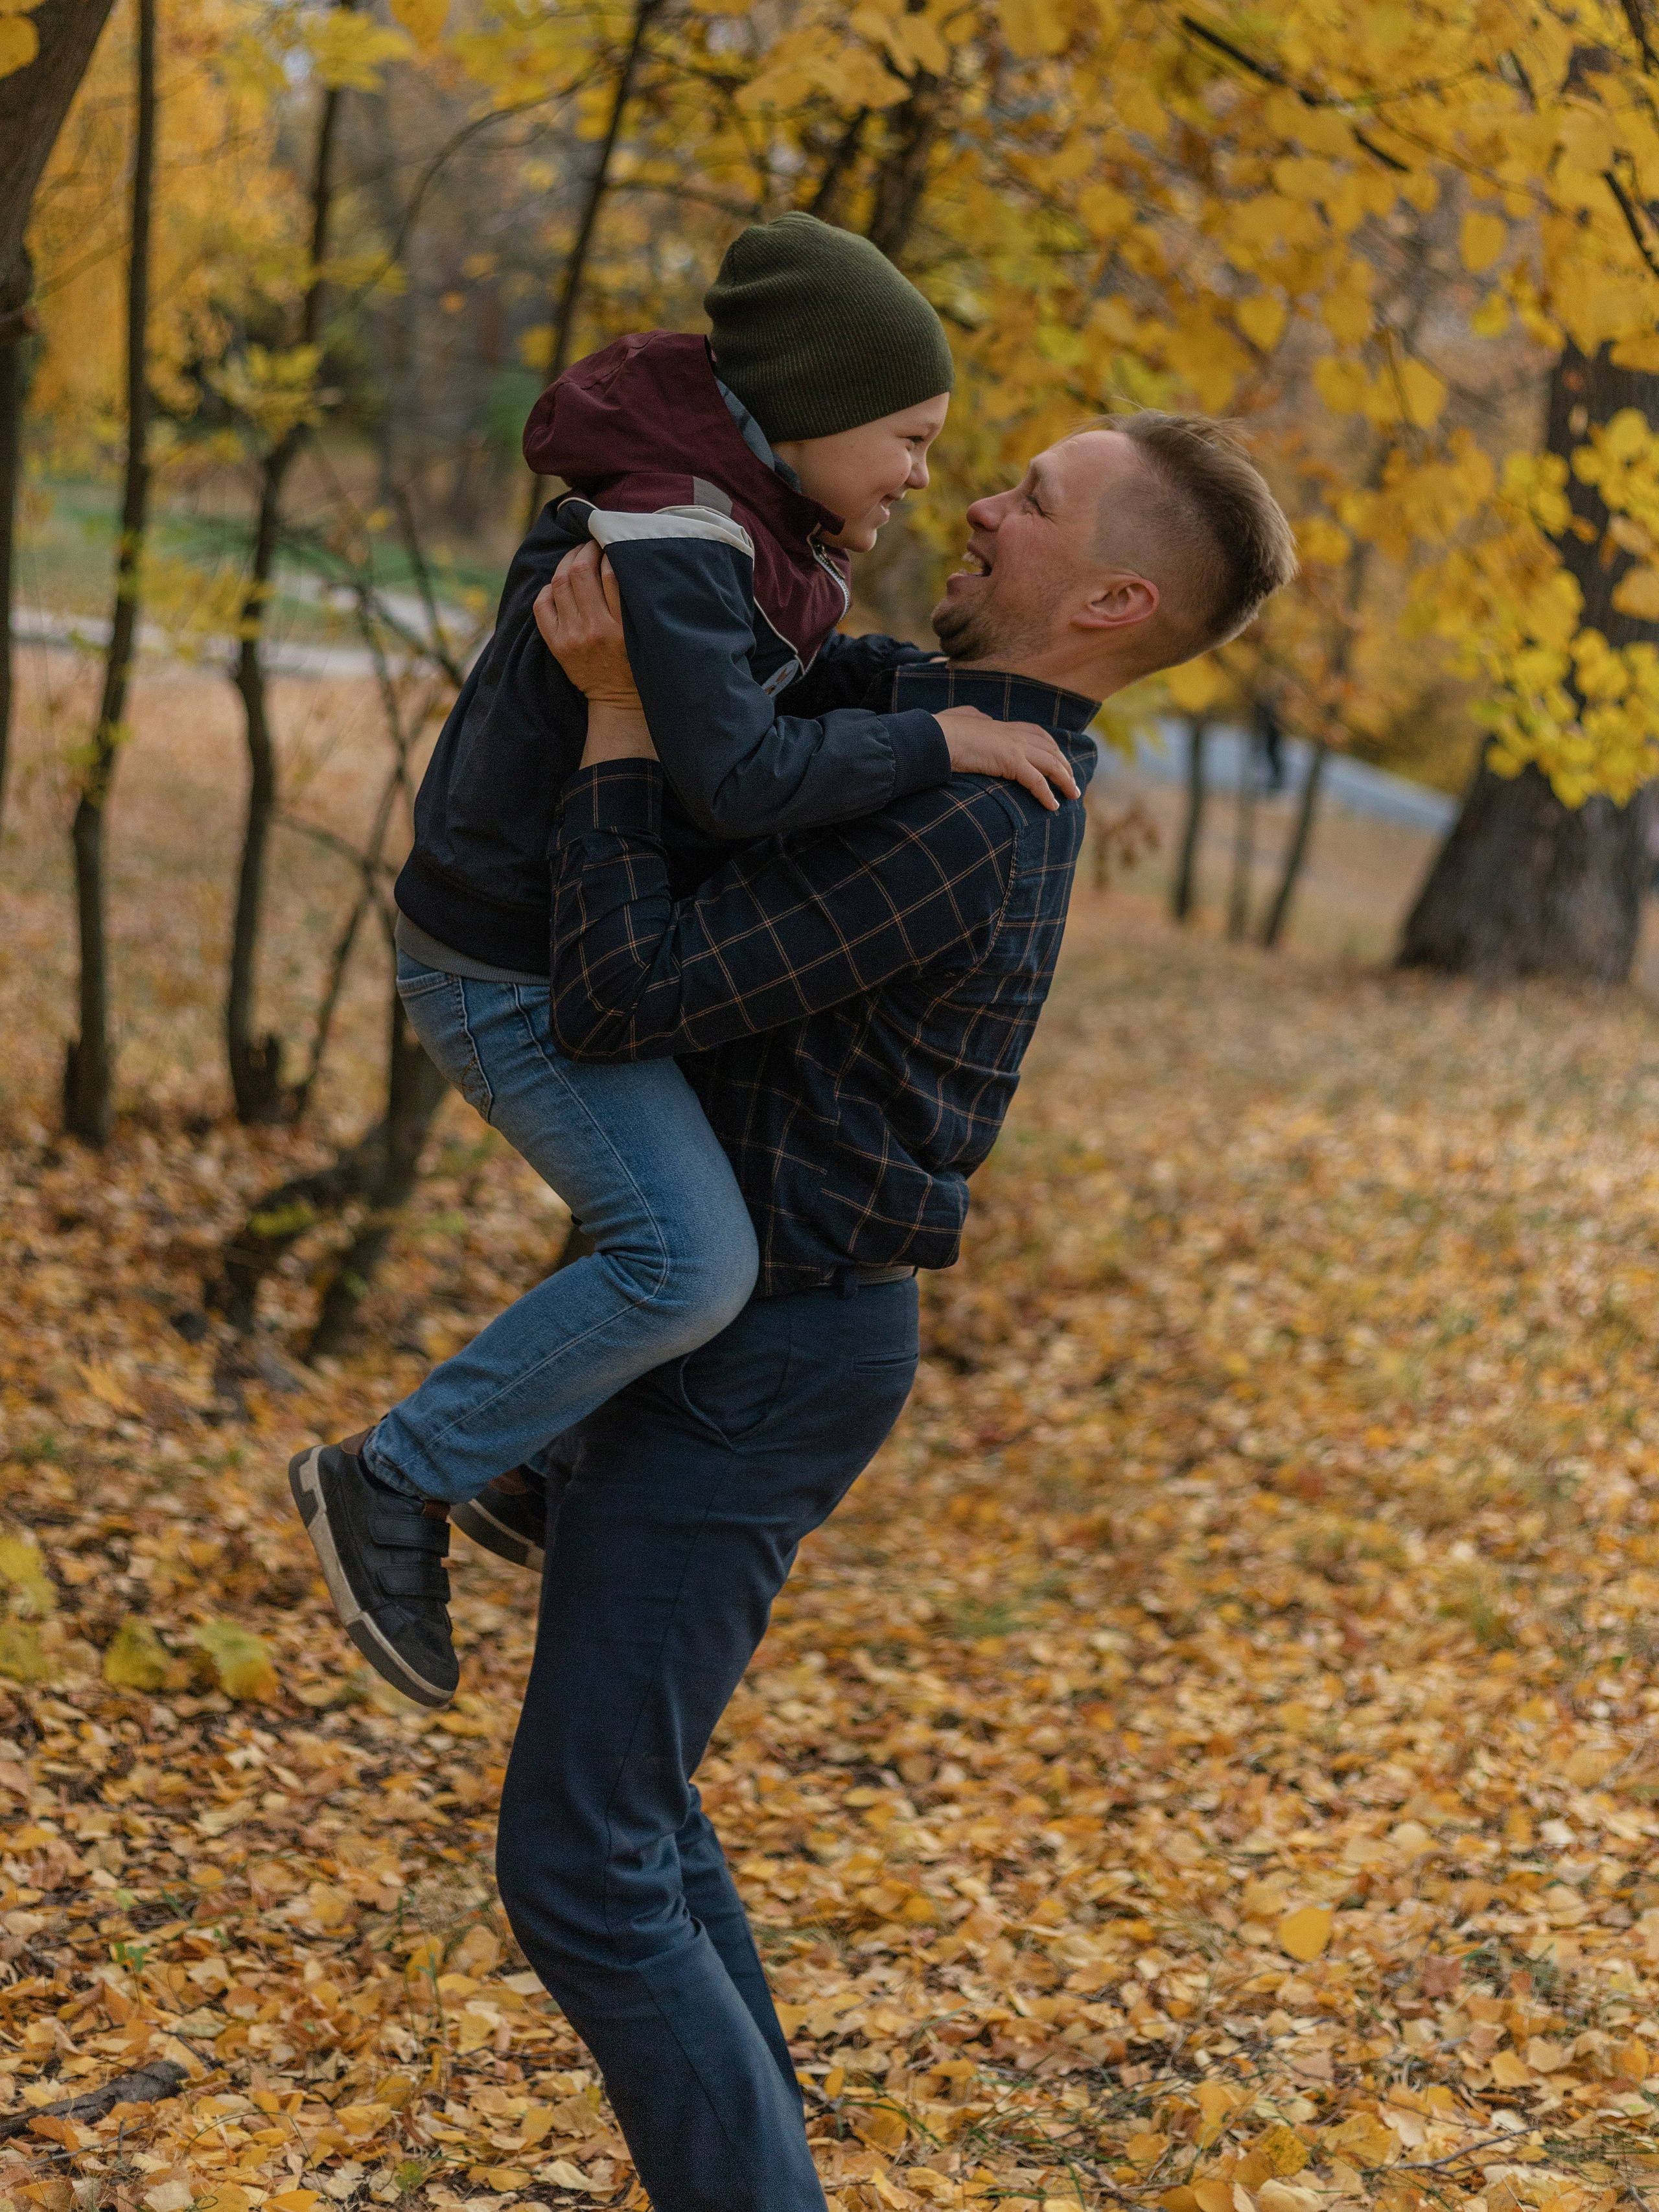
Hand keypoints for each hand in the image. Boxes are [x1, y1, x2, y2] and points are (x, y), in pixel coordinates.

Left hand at [533, 543, 643, 708]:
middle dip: (584, 549)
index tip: (610, 542)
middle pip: (581, 572)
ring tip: (576, 556)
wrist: (617, 700)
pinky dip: (548, 588)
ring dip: (566, 562)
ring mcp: (572, 637)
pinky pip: (542, 605)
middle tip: (591, 542)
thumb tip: (621, 559)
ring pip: (560, 583)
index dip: (608, 550)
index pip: (611, 574)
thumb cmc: (636, 662)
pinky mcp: (556, 644)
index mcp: (622, 626)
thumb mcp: (643, 633)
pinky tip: (558, 583)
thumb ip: (634, 601)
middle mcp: (595, 629)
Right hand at [935, 706, 1079, 810]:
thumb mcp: (963, 717)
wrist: (937, 737)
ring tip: (1073, 796)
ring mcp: (1015, 746)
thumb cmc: (944, 730)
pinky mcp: (1011, 761)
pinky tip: (1053, 806)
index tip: (1060, 761)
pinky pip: (1037, 781)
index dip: (1053, 748)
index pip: (1039, 734)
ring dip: (1065, 781)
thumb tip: (982, 717)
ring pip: (1051, 765)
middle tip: (1072, 783)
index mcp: (1005, 725)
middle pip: (1052, 750)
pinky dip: (1047, 794)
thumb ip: (976, 717)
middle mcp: (1015, 734)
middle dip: (1065, 767)